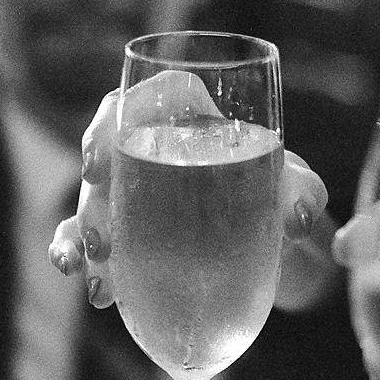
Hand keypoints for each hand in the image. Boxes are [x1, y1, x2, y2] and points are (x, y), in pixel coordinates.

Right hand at [48, 81, 335, 311]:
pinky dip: (76, 255)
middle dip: (93, 192)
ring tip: (81, 265)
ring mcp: (129, 189)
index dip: (121, 119)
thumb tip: (299, 219)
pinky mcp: (121, 232)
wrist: (273, 240)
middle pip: (107, 150)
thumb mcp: (297, 189)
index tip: (105, 159)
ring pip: (89, 200)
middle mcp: (151, 144)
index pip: (150, 96)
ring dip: (78, 232)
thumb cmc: (278, 192)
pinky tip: (85, 283)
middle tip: (99, 233)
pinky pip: (86, 238)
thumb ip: (304, 194)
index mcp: (192, 114)